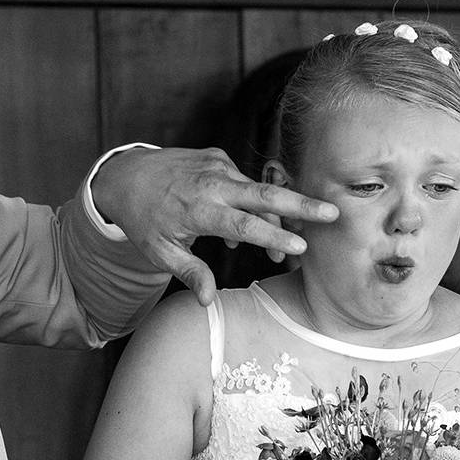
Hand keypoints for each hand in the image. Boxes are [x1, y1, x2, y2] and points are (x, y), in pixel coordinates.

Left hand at [91, 146, 337, 304]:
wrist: (126, 175)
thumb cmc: (144, 220)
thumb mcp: (160, 252)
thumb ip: (189, 273)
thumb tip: (207, 302)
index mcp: (198, 209)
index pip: (242, 225)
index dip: (273, 237)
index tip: (300, 246)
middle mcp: (212, 183)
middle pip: (263, 194)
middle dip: (300, 204)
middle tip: (333, 212)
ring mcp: (217, 166)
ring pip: (259, 192)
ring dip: (278, 215)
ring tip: (293, 239)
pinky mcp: (218, 157)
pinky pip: (245, 183)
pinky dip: (254, 203)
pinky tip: (250, 223)